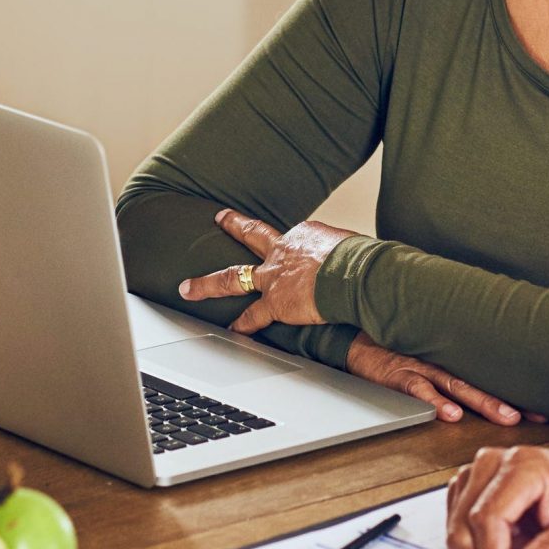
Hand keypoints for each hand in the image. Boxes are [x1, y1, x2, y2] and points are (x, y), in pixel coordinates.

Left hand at [177, 209, 353, 333]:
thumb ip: (346, 253)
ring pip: (233, 277)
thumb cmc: (361, 260)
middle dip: (233, 225)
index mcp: (304, 235)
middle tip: (220, 218)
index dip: (295, 246)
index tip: (300, 251)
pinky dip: (241, 324)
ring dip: (208, 284)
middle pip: (252, 235)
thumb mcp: (353, 245)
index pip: (292, 239)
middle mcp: (283, 250)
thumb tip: (361, 261)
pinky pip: (253, 316)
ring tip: (188, 288)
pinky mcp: (275, 302)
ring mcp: (274, 276)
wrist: (354, 274)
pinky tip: (231, 331)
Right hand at [346, 334, 524, 424]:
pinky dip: (435, 402)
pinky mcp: (400, 374)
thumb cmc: (398, 350)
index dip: (519, 392)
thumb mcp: (431, 355)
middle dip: (512, 399)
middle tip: (537, 415)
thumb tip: (485, 387)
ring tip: (506, 416)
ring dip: (484, 402)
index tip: (546, 407)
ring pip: (459, 386)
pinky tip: (450, 415)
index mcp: (454, 361)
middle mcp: (444, 362)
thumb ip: (456, 369)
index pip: (492, 377)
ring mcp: (424, 368)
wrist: (358, 337)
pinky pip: (420, 389)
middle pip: (484, 381)